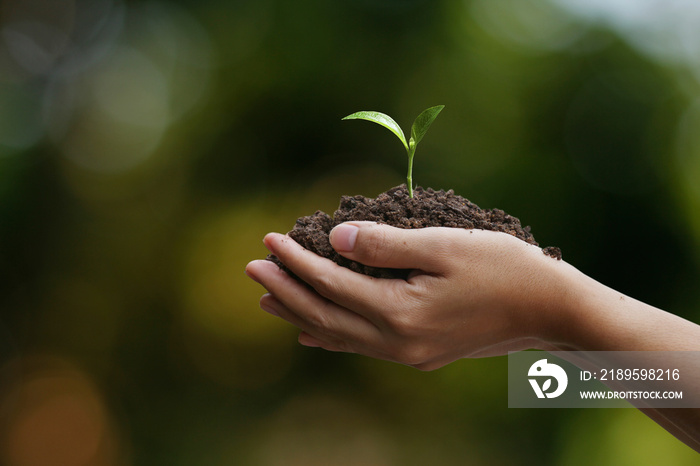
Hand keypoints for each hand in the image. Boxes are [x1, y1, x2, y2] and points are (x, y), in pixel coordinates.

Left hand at [245, 222, 571, 369]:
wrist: (549, 311)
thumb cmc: (503, 269)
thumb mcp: (445, 246)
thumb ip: (387, 244)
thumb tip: (336, 238)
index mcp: (400, 312)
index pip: (331, 283)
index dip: (297, 260)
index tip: (269, 237)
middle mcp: (397, 341)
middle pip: (324, 314)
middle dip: (286, 288)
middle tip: (252, 266)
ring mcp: (407, 352)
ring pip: (337, 334)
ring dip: (300, 312)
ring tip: (268, 297)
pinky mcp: (418, 353)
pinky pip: (359, 346)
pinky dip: (329, 335)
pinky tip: (311, 330)